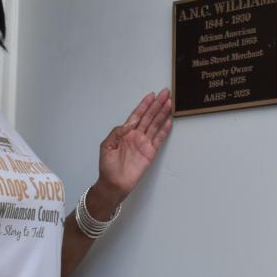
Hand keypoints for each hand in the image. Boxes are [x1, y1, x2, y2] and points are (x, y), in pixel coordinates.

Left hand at [95, 88, 171, 203]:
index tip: (151, 95)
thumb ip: (117, 132)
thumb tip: (130, 123)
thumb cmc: (108, 166)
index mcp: (125, 133)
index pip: (137, 115)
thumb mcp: (106, 145)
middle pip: (149, 116)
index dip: (144, 105)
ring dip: (162, 114)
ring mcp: (144, 143)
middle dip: (157, 104)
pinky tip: (169, 121)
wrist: (113, 184)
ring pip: (155, 125)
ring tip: (169, 103)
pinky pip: (159, 139)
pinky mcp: (150, 153)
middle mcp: (136, 136)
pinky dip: (164, 130)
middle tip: (165, 93)